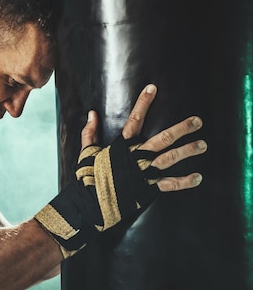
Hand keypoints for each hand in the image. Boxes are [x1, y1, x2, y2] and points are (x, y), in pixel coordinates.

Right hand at [81, 84, 206, 191]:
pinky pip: (168, 184)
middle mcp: (136, 156)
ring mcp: (143, 172)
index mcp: (121, 146)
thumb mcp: (86, 151)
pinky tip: (198, 177)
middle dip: (181, 129)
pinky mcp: (146, 187)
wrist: (90, 200)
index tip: (152, 88)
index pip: (134, 120)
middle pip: (162, 139)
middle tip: (197, 121)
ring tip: (202, 145)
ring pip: (169, 158)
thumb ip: (89, 132)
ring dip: (187, 151)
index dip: (143, 103)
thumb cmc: (88, 176)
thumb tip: (91, 114)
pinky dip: (183, 182)